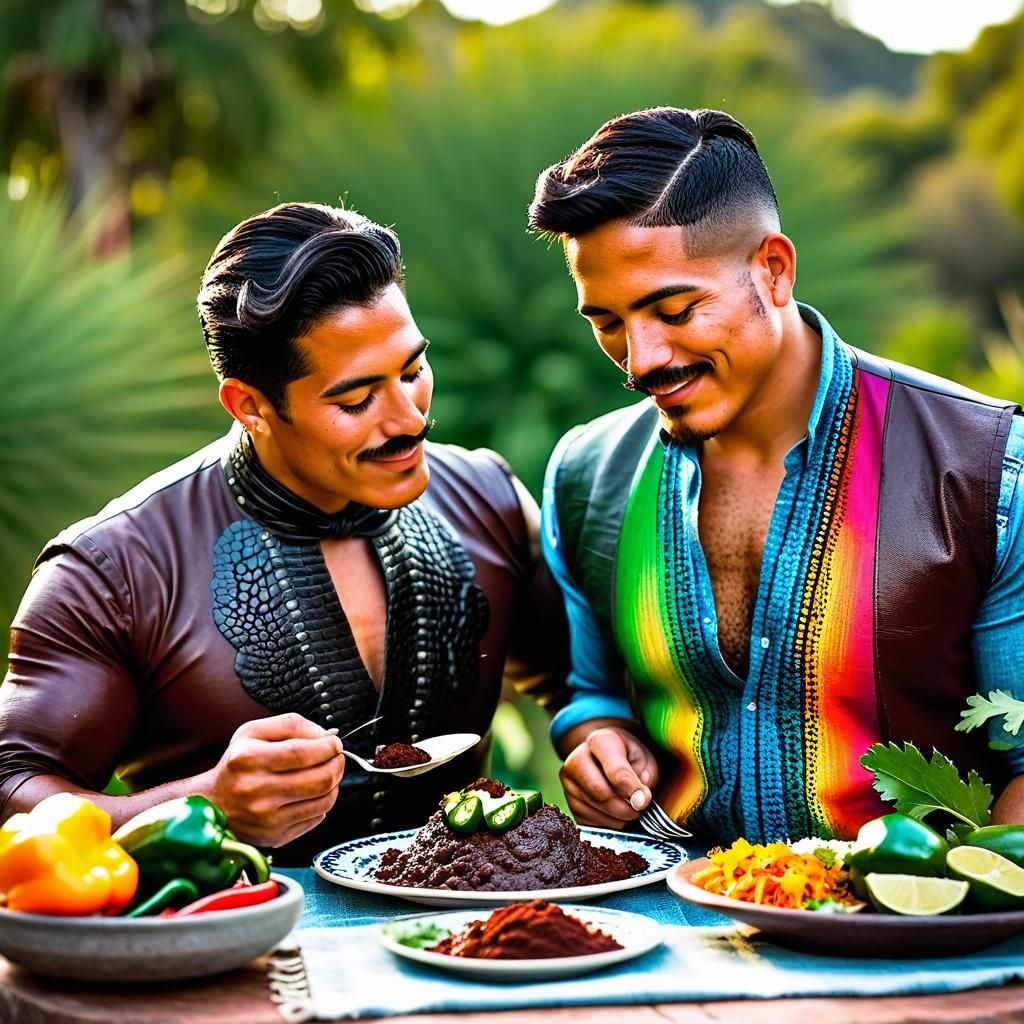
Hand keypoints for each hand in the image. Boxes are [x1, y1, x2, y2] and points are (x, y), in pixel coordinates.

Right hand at [205, 713, 345, 846]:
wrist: (212, 804)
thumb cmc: (237, 764)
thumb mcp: (254, 732)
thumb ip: (292, 724)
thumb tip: (326, 735)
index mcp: (249, 759)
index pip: (304, 753)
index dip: (328, 746)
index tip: (335, 743)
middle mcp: (256, 791)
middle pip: (320, 779)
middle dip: (338, 764)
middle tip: (336, 757)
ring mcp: (266, 818)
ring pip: (324, 801)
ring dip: (334, 783)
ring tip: (326, 773)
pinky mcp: (275, 837)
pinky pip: (316, 818)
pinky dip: (322, 803)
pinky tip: (311, 794)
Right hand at [560, 725, 658, 828]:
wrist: (606, 759)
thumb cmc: (629, 758)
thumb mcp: (644, 759)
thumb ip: (645, 777)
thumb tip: (638, 801)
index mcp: (599, 741)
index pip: (615, 770)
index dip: (632, 789)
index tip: (645, 799)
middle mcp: (576, 760)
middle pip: (601, 792)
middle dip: (625, 807)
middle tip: (640, 808)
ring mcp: (568, 784)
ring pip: (597, 811)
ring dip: (620, 818)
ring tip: (629, 808)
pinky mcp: (569, 805)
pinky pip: (591, 824)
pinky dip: (610, 825)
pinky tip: (617, 815)